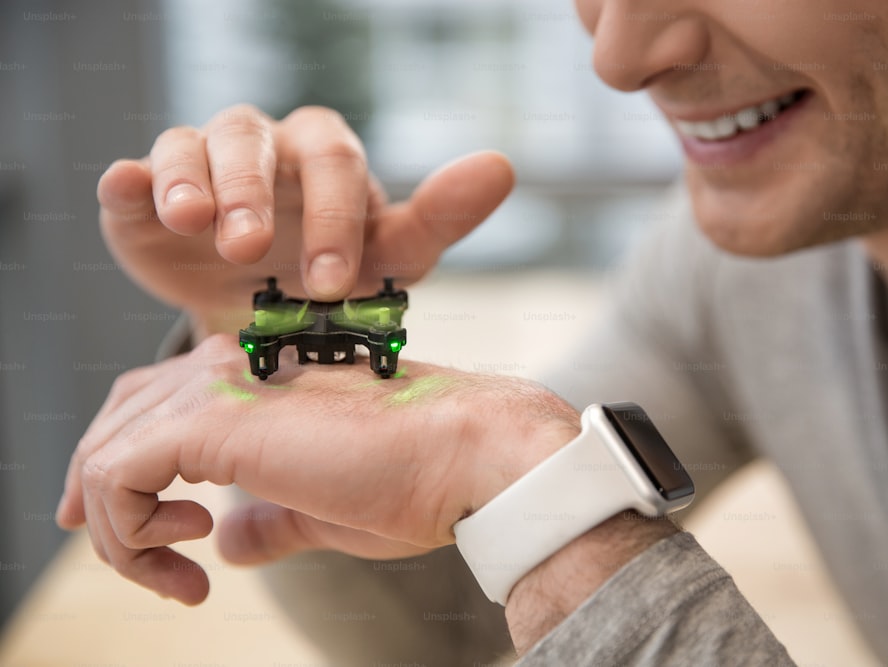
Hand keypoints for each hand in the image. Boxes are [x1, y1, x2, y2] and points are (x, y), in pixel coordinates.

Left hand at [56, 336, 578, 604]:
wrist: (467, 454)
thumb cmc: (415, 482)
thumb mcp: (320, 511)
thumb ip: (268, 518)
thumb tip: (229, 543)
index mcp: (258, 379)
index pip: (157, 403)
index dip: (125, 463)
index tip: (153, 537)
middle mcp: (230, 368)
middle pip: (118, 417)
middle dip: (99, 492)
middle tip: (131, 556)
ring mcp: (219, 389)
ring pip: (107, 452)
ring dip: (121, 531)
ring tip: (178, 576)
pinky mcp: (215, 423)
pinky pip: (120, 475)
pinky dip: (128, 529)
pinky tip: (187, 556)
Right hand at [99, 104, 514, 339]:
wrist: (265, 313)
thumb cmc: (337, 277)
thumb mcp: (392, 259)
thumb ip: (441, 218)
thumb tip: (501, 165)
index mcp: (327, 156)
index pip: (335, 163)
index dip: (334, 216)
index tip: (330, 282)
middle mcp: (265, 147)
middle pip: (254, 143)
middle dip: (253, 193)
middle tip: (250, 250)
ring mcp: (202, 164)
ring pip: (190, 145)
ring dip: (190, 181)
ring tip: (190, 221)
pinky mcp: (147, 195)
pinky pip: (135, 173)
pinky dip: (130, 182)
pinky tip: (126, 190)